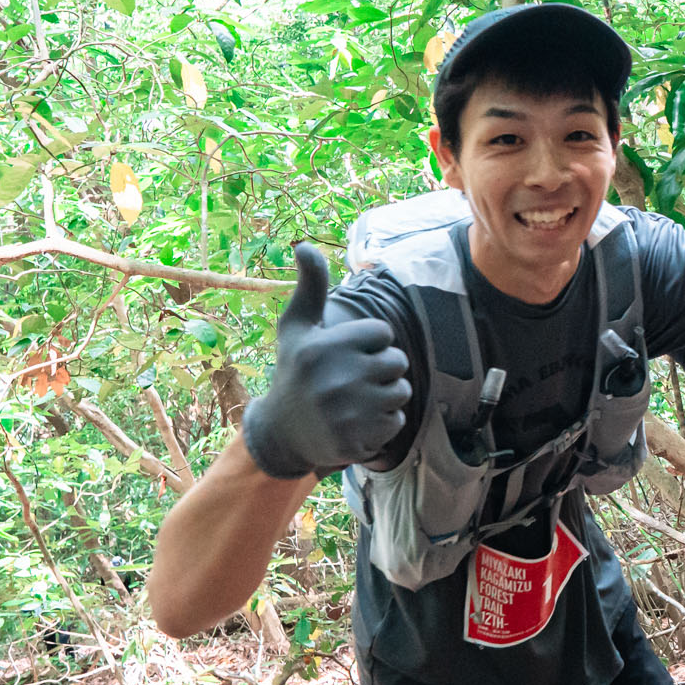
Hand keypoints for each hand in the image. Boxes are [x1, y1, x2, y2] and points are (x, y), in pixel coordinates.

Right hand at [240, 243, 411, 479]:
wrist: (282, 434)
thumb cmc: (295, 371)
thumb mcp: (297, 327)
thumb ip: (310, 286)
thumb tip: (305, 245)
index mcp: (325, 346)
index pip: (384, 334)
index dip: (370, 343)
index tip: (346, 354)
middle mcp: (336, 378)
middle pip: (398, 362)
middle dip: (382, 369)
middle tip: (352, 380)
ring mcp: (348, 412)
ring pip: (401, 392)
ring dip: (385, 396)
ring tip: (356, 401)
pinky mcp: (358, 440)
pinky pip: (397, 421)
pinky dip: (383, 424)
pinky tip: (357, 423)